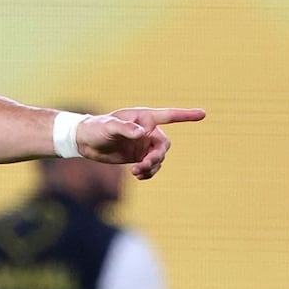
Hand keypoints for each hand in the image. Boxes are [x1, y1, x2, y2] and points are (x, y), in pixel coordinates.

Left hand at [76, 107, 205, 179]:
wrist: (85, 141)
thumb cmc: (96, 127)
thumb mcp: (109, 126)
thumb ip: (125, 129)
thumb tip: (142, 134)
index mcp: (144, 118)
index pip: (168, 116)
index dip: (185, 115)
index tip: (203, 114)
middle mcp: (147, 131)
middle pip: (164, 145)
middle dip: (156, 157)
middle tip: (142, 165)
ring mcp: (144, 145)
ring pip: (159, 158)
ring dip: (151, 167)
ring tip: (136, 172)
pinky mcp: (139, 156)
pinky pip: (151, 166)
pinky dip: (148, 172)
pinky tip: (138, 175)